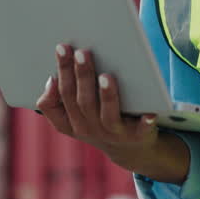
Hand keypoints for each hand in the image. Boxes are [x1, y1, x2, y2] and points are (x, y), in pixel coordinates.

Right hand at [36, 43, 159, 163]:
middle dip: (82, 75)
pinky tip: (148, 112)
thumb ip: (57, 100)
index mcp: (70, 123)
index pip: (58, 100)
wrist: (129, 148)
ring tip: (106, 76)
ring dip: (107, 96)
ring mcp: (113, 134)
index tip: (61, 49)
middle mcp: (89, 129)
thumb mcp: (73, 115)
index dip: (59, 76)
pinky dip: (144, 122)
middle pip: (83, 102)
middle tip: (82, 52)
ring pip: (107, 115)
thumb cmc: (98, 119)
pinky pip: (140, 130)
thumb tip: (51, 80)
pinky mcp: (137, 136)